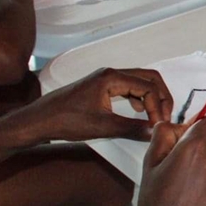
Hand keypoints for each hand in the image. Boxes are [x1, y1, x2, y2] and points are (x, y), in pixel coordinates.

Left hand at [13, 68, 173, 142]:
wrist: (39, 120)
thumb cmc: (65, 120)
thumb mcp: (103, 127)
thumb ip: (132, 128)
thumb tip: (154, 132)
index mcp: (112, 78)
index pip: (148, 87)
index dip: (157, 106)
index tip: (158, 124)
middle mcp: (110, 73)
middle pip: (149, 78)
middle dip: (161, 97)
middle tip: (165, 116)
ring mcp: (105, 79)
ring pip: (139, 81)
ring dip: (151, 97)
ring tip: (154, 116)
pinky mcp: (101, 87)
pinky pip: (128, 86)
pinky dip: (139, 98)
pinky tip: (138, 111)